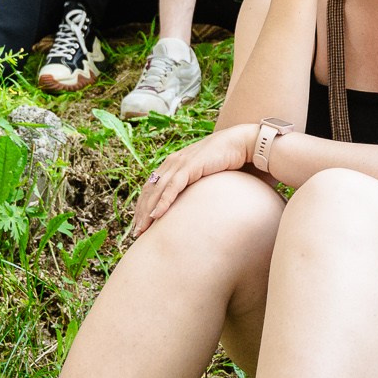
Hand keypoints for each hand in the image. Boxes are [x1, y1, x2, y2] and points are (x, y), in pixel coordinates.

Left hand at [130, 124, 257, 237]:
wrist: (241, 143)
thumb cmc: (227, 161)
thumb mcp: (205, 176)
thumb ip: (196, 187)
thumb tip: (196, 207)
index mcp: (173, 164)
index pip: (151, 188)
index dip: (143, 206)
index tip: (139, 225)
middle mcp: (173, 162)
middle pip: (149, 191)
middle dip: (140, 213)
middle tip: (135, 233)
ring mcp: (180, 163)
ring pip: (157, 191)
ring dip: (147, 212)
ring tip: (141, 230)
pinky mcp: (190, 166)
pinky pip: (172, 187)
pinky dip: (163, 202)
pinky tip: (156, 216)